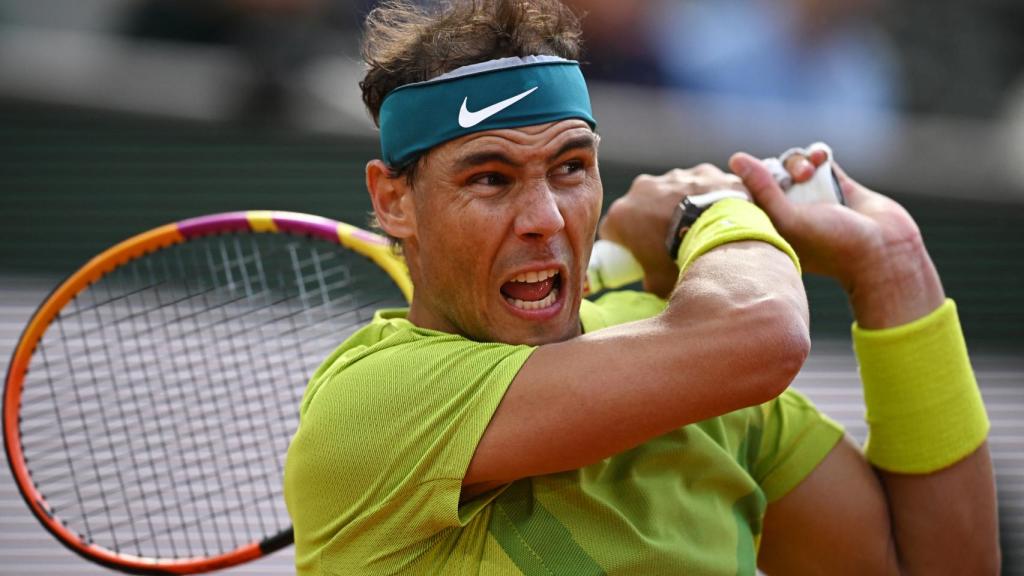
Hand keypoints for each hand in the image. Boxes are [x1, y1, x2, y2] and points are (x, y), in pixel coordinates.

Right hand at [599, 165, 746, 296]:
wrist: (723, 236)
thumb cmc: (682, 260)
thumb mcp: (657, 282)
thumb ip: (649, 278)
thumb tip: (654, 281)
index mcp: (622, 215)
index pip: (612, 229)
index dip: (623, 242)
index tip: (637, 253)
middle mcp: (642, 188)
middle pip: (642, 205)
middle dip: (652, 219)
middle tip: (671, 240)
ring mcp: (673, 176)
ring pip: (673, 190)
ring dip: (681, 204)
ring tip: (700, 227)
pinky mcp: (702, 170)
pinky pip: (702, 182)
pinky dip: (708, 194)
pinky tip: (720, 212)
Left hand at [729, 150, 945, 327]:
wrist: (884, 249)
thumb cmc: (832, 245)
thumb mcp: (788, 220)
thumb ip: (762, 189)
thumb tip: (735, 158)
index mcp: (770, 227)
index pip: (746, 195)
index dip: (750, 180)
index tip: (764, 182)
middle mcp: (789, 212)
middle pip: (770, 175)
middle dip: (779, 169)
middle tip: (796, 179)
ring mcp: (812, 197)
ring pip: (793, 164)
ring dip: (799, 161)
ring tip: (811, 171)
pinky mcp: (835, 184)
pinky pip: (818, 159)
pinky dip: (817, 153)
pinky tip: (822, 157)